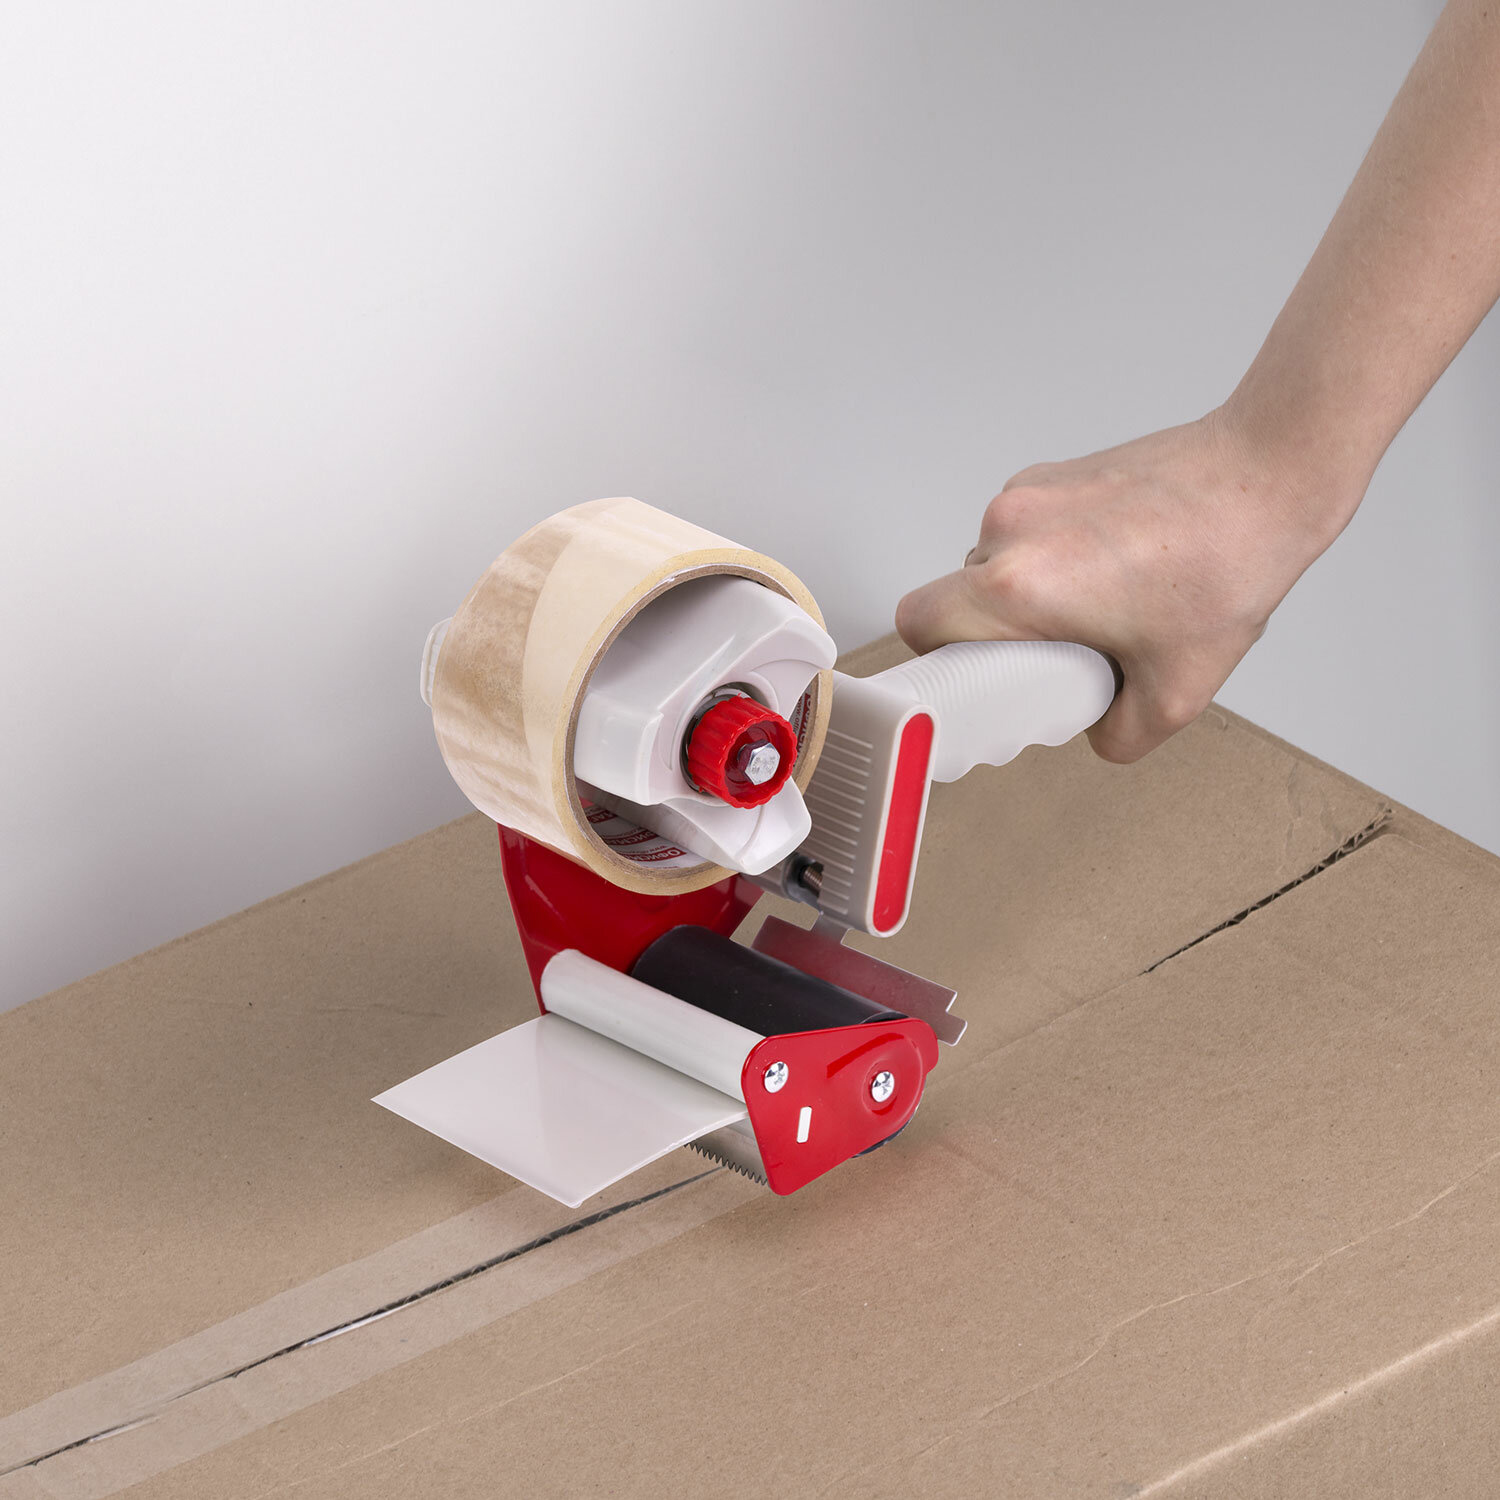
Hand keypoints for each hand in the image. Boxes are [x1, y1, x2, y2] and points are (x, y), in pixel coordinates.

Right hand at [894, 409, 1354, 762]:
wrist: (1269, 473)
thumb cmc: (1227, 562)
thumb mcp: (1179, 689)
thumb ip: (1122, 734)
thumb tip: (1098, 735)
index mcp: (1020, 586)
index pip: (919, 623)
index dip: (935, 657)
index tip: (975, 673)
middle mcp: (1010, 530)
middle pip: (961, 596)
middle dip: (1001, 629)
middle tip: (1062, 648)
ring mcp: (1029, 491)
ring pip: (997, 561)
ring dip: (1030, 589)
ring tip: (1102, 600)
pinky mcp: (1054, 470)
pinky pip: (1027, 528)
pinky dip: (1054, 552)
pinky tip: (1114, 562)